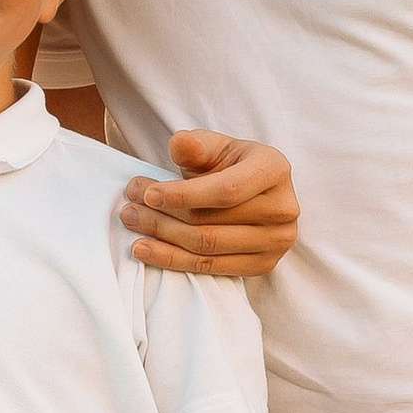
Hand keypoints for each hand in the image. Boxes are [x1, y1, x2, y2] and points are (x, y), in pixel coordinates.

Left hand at [119, 129, 298, 278]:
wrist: (249, 190)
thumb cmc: (227, 163)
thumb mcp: (212, 146)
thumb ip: (194, 144)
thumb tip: (179, 144)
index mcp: (274, 169)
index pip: (226, 190)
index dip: (183, 195)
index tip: (147, 194)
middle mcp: (284, 208)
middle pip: (211, 222)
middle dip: (162, 216)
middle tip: (129, 207)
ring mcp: (277, 241)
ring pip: (206, 247)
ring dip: (161, 238)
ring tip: (132, 223)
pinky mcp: (264, 265)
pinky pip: (210, 268)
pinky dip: (172, 260)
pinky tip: (145, 250)